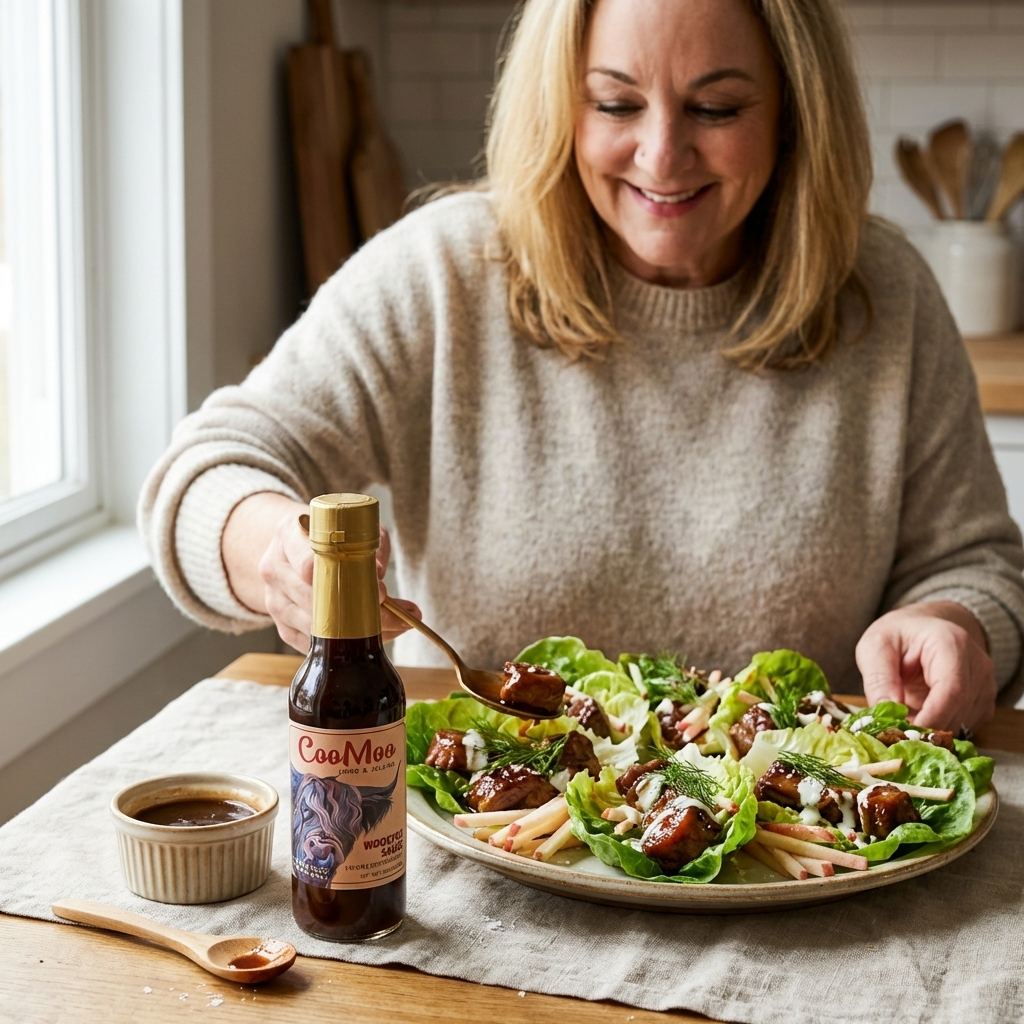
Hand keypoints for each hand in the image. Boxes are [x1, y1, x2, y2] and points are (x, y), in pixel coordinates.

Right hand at [224, 492, 420, 652]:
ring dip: (359, 632)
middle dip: (361, 613)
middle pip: (316, 601)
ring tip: (397, 627)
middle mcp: (275, 569)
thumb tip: (377, 573)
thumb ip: (368, 544)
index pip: (309, 564)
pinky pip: (313, 643)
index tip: (381, 592)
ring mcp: (275, 601)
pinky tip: (370, 636)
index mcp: (288, 536)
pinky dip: (344, 644)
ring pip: (316, 627)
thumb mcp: (351, 525)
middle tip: (401, 617)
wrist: (290, 547)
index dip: (346, 580)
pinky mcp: (282, 626)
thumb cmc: (327, 534)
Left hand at [855, 601, 995, 731]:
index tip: (905, 735)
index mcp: (951, 643)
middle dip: (927, 729)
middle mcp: (977, 665)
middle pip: (960, 711)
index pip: (952, 690)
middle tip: (895, 734)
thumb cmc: (897, 635)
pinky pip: (966, 727)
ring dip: (932, 731)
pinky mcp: (983, 702)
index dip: (931, 718)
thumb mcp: (874, 647)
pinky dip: (941, 730)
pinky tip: (920, 718)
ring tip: (903, 720)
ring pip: (963, 723)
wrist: (922, 629)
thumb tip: (888, 715)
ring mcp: (985, 685)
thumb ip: (879, 679)